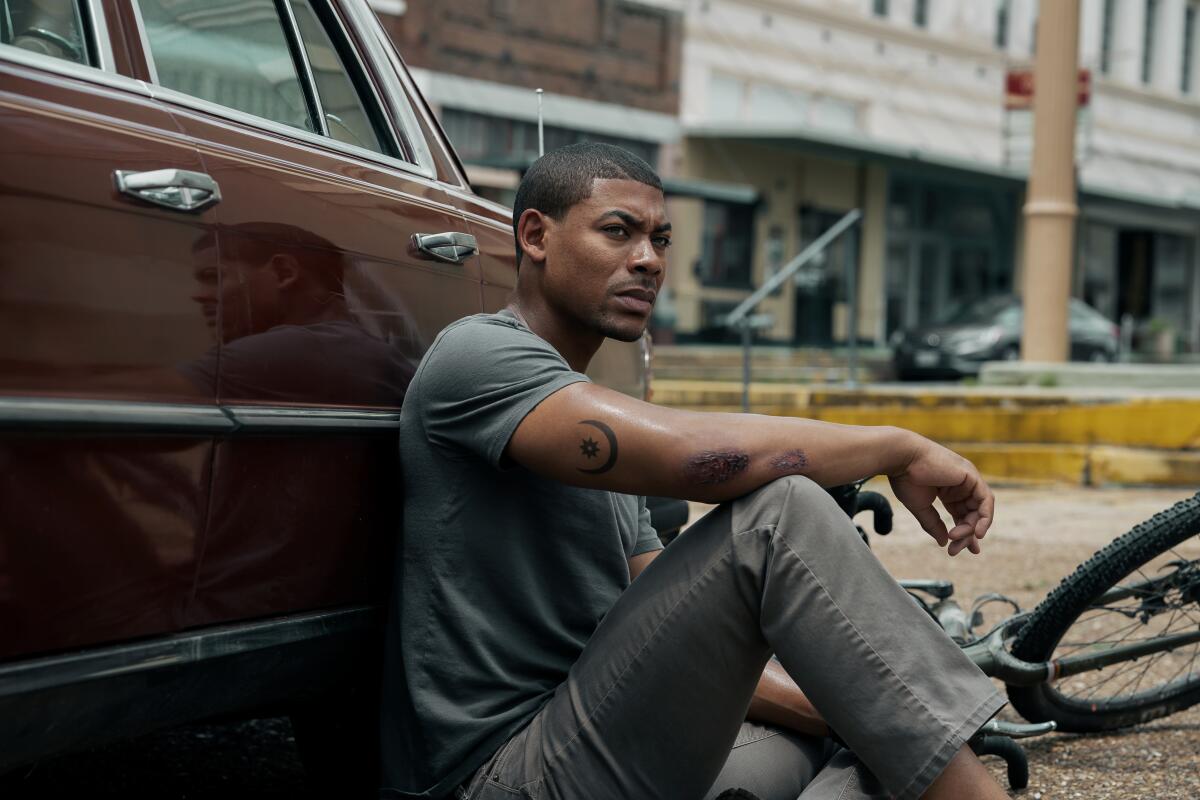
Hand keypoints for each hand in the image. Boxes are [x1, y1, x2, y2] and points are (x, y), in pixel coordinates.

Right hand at [887, 436, 993, 555]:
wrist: (901, 458)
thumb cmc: (906, 478)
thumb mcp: (920, 506)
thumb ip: (933, 524)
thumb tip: (943, 542)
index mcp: (948, 490)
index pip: (962, 515)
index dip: (963, 533)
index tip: (956, 550)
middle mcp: (961, 485)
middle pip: (972, 515)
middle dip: (966, 535)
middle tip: (955, 550)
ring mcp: (968, 480)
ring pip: (980, 510)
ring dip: (971, 528)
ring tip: (956, 539)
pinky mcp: (972, 476)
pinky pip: (986, 500)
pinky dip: (985, 517)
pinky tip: (976, 532)